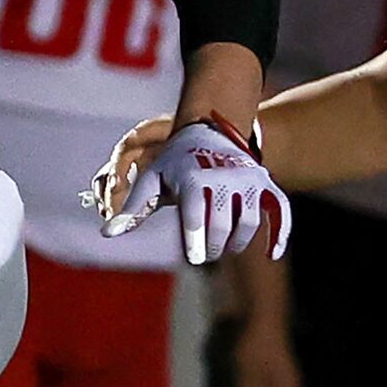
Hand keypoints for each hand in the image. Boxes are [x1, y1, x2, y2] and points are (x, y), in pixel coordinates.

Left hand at [97, 116, 291, 265]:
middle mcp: (224, 178)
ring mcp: (248, 180)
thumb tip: (108, 234)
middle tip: (206, 254)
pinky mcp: (265, 183)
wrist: (210, 129)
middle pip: (222, 223)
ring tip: (226, 249)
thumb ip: (133, 208)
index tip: (194, 258)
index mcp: (194, 177)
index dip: (195, 240)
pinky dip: (279, 232)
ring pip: (249, 221)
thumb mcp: (152, 178)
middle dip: (214, 245)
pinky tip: (272, 253)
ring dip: (239, 241)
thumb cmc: (175, 160)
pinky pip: (279, 209)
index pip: (196, 216)